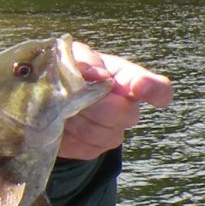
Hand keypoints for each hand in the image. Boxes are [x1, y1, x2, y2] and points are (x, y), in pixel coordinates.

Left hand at [58, 43, 172, 160]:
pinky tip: (60, 121)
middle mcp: (126, 106)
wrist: (46, 96)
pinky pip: (83, 147)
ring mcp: (112, 131)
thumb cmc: (66, 69)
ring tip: (61, 104)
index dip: (153, 89)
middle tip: (73, 93)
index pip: (158, 88)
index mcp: (126, 78)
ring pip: (100, 132)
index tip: (139, 87)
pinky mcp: (91, 149)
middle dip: (96, 103)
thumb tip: (99, 75)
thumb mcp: (72, 56)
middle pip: (124, 113)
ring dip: (76, 117)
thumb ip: (85, 59)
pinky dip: (66, 134)